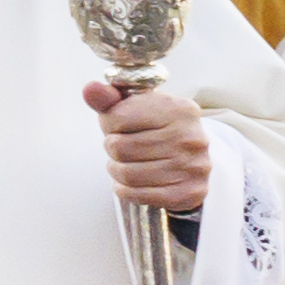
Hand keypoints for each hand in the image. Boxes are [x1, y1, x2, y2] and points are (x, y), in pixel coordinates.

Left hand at [84, 74, 210, 211]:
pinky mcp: (190, 192)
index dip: (109, 124)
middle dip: (112, 148)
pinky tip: (129, 182)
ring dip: (116, 170)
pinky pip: (138, 194)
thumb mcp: (137, 106)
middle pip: (120, 147)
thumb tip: (90, 89)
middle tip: (119, 147)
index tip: (117, 126)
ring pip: (127, 173)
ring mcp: (194, 166)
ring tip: (123, 163)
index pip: (118, 117)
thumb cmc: (157, 128)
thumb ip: (110, 98)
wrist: (190, 158)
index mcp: (179, 108)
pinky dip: (125, 190)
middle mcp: (191, 137)